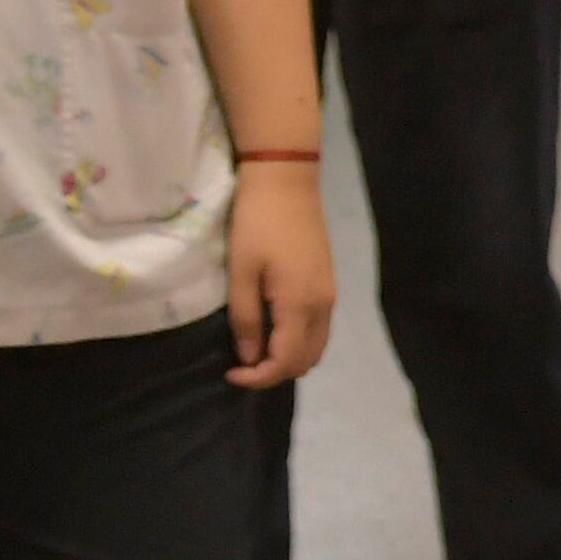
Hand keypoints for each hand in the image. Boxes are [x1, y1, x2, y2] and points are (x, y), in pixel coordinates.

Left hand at [225, 163, 336, 388]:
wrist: (287, 181)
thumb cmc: (257, 224)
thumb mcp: (241, 272)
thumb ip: (246, 318)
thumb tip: (248, 357)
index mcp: (300, 306)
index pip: (286, 362)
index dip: (259, 378)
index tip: (231, 374)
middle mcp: (323, 307)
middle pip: (307, 361)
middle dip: (275, 372)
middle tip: (242, 364)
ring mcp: (330, 295)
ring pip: (317, 346)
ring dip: (289, 357)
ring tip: (256, 348)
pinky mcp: (328, 284)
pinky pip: (319, 329)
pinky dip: (299, 341)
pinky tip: (274, 328)